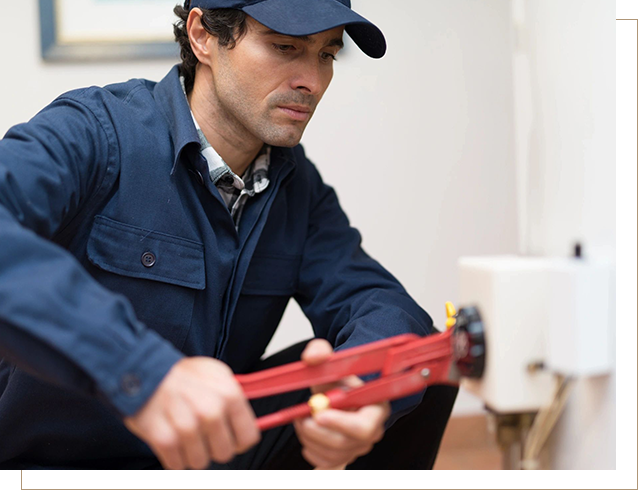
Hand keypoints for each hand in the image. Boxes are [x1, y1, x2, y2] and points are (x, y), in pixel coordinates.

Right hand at [123, 356, 260, 469]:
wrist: (143, 369)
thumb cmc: (182, 374)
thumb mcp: (217, 374)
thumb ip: (235, 399)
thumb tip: (252, 425)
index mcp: (228, 394)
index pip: (248, 437)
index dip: (238, 440)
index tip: (229, 437)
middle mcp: (211, 410)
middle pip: (224, 453)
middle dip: (213, 446)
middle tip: (200, 431)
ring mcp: (187, 425)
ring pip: (201, 462)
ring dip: (191, 452)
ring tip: (183, 432)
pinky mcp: (164, 438)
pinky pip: (177, 466)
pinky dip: (173, 458)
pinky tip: (170, 438)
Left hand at [293, 339, 390, 468]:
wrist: (340, 395)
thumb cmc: (340, 381)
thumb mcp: (332, 363)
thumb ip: (321, 352)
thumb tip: (313, 356)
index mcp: (377, 409)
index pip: (363, 426)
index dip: (340, 423)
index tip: (318, 414)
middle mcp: (372, 433)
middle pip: (344, 444)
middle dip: (316, 431)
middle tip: (300, 417)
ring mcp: (359, 448)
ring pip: (331, 454)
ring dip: (309, 437)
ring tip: (302, 418)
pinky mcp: (345, 459)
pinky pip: (324, 463)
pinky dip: (310, 448)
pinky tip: (309, 431)